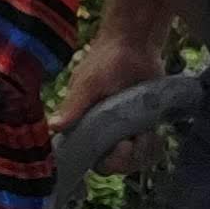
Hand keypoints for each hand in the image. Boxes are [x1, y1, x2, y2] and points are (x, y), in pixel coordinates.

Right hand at [49, 33, 167, 172]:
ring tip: (148, 134)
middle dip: (127, 159)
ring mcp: (125, 129)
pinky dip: (154, 148)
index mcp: (84, 123)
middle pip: (113, 164)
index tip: (120, 147)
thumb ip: (74, 107)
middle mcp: (103, 131)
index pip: (90, 157)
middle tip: (135, 141)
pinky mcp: (144, 125)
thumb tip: (53, 127)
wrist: (137, 44)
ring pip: (133, 160)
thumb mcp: (88, 84)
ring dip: (143, 152)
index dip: (106, 161)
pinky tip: (156, 136)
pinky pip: (149, 150)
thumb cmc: (106, 60)